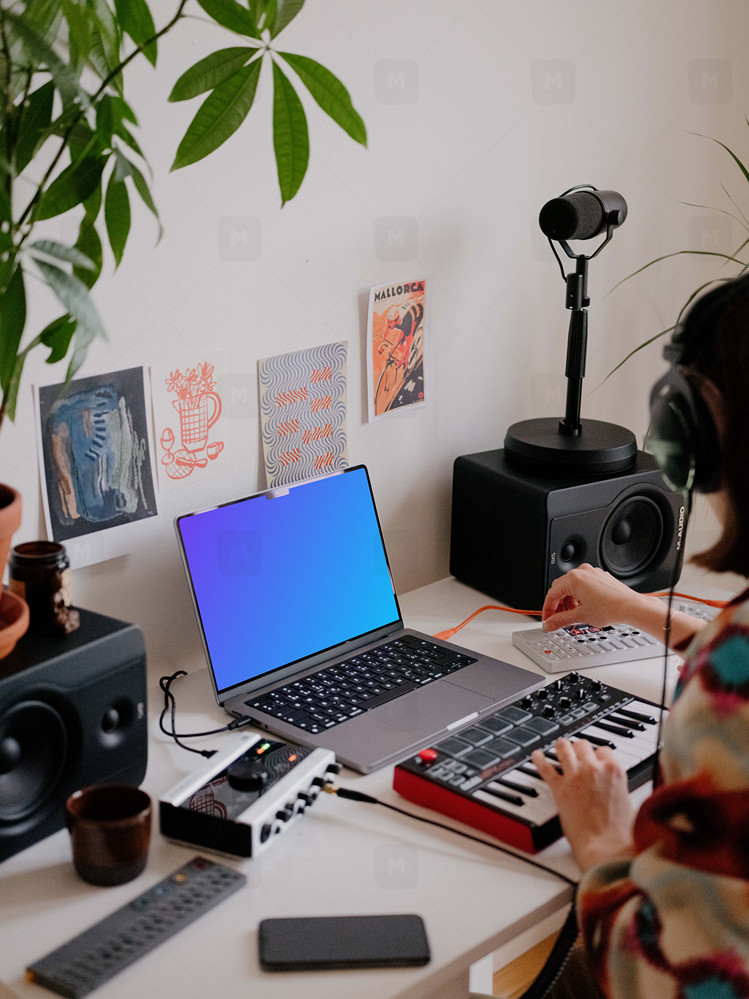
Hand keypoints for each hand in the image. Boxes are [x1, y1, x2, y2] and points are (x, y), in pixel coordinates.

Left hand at [531, 739, 634, 870]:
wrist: (606, 847)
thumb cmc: (619, 832)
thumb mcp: (628, 801)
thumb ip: (618, 787)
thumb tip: (614, 786)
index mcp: (614, 770)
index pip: (604, 750)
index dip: (598, 755)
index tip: (594, 758)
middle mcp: (593, 768)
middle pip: (583, 745)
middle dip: (580, 748)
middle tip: (576, 752)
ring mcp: (575, 776)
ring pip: (564, 748)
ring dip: (561, 747)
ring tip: (558, 747)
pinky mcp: (559, 788)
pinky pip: (545, 768)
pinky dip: (539, 760)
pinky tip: (537, 756)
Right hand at [541, 563, 639, 631]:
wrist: (632, 607)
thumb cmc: (611, 608)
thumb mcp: (581, 616)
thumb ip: (561, 620)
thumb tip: (550, 623)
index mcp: (573, 579)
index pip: (552, 594)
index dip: (548, 609)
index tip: (548, 619)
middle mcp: (582, 572)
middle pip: (560, 588)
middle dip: (558, 605)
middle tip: (558, 619)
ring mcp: (592, 573)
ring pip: (572, 586)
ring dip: (569, 601)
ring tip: (573, 615)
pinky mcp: (600, 577)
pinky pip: (583, 585)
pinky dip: (579, 596)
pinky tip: (584, 608)